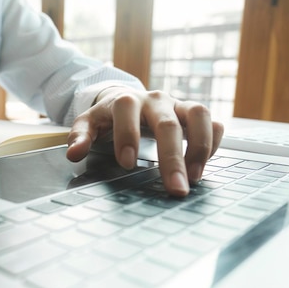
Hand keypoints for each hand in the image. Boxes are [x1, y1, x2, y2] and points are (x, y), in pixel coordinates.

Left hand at [66, 86, 223, 196]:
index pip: (127, 110)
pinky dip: (214, 141)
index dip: (127, 135)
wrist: (126, 99)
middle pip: (167, 123)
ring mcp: (176, 104)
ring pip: (198, 114)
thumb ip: (80, 136)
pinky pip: (212, 121)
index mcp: (125, 100)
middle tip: (175, 188)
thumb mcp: (88, 124)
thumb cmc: (107, 117)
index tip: (126, 164)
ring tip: (195, 178)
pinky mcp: (192, 113)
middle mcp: (154, 99)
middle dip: (171, 157)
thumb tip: (74, 154)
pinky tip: (204, 165)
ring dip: (200, 147)